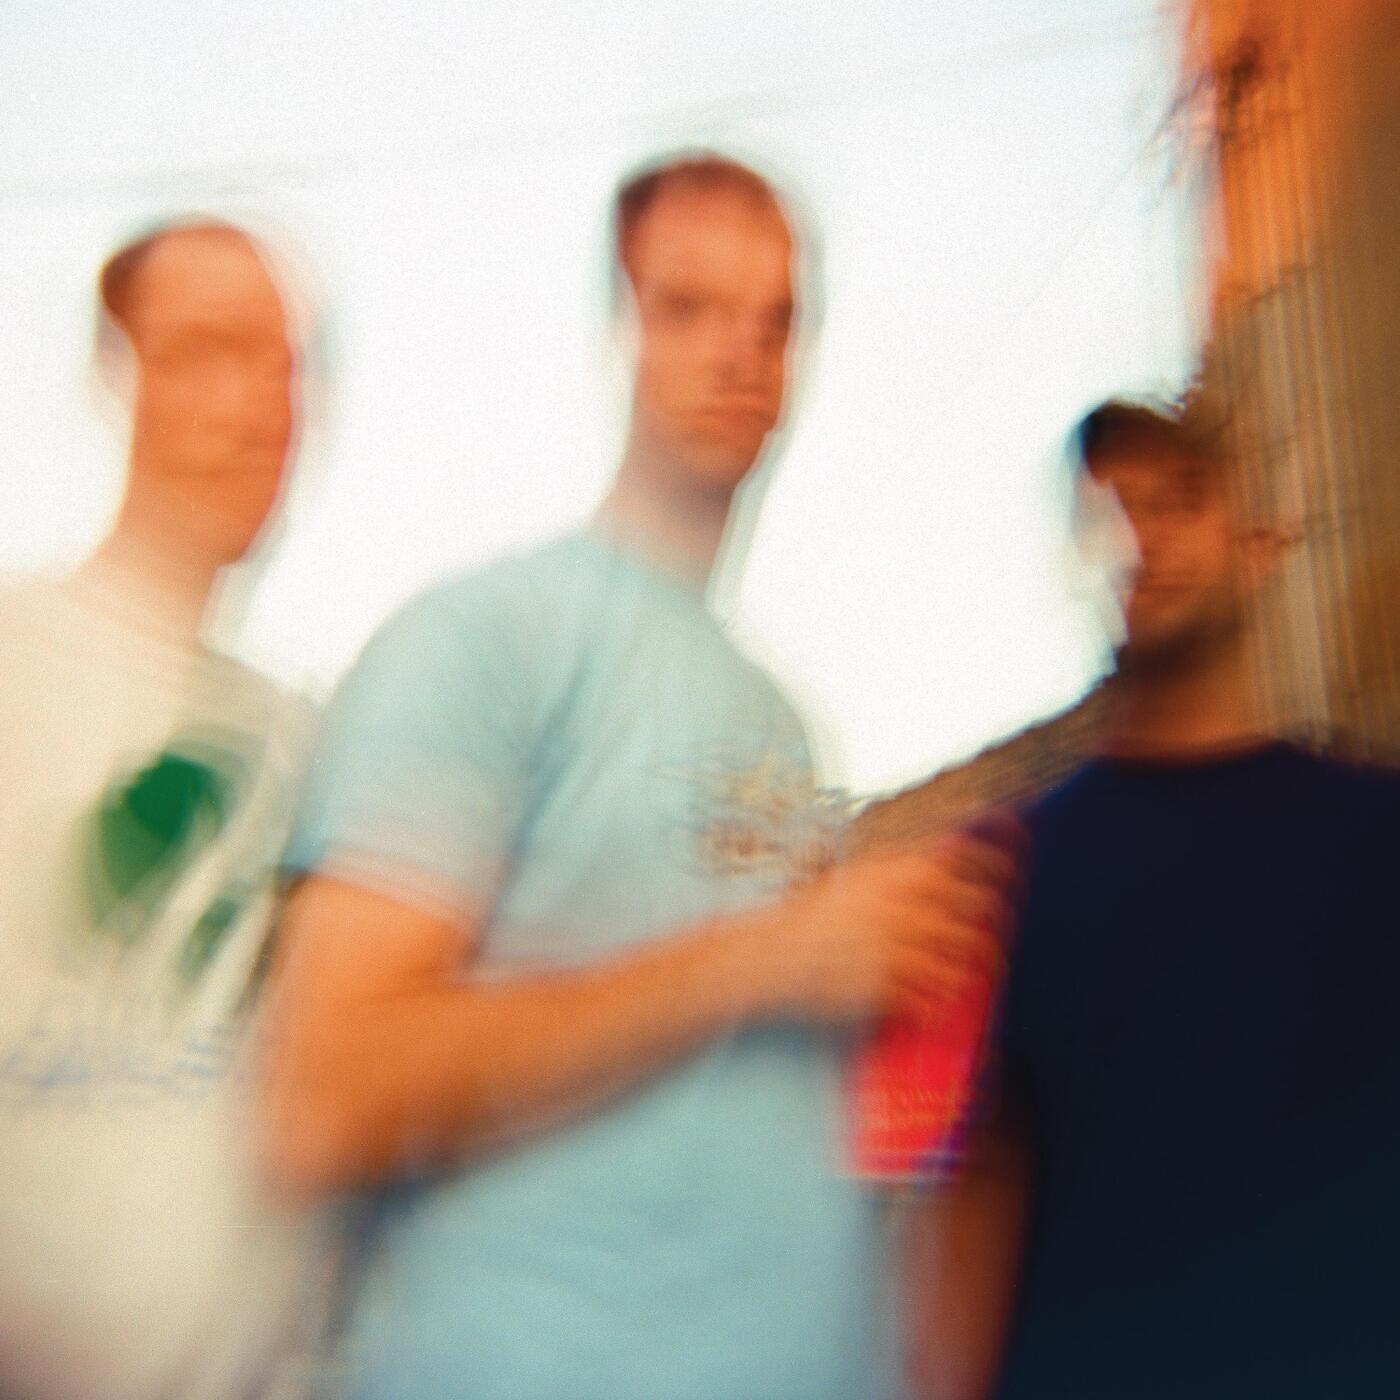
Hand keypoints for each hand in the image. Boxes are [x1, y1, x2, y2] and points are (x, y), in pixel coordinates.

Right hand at [753, 814, 1024, 1025]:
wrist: (773, 956)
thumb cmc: (817, 916)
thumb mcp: (861, 878)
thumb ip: (905, 868)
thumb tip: (951, 856)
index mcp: (898, 872)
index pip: (968, 859)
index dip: (998, 865)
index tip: (1012, 875)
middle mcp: (905, 904)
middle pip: (978, 909)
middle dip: (992, 923)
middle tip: (990, 936)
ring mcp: (899, 946)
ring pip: (964, 959)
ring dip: (972, 967)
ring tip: (966, 973)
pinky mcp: (890, 986)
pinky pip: (936, 996)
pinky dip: (941, 999)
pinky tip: (933, 999)